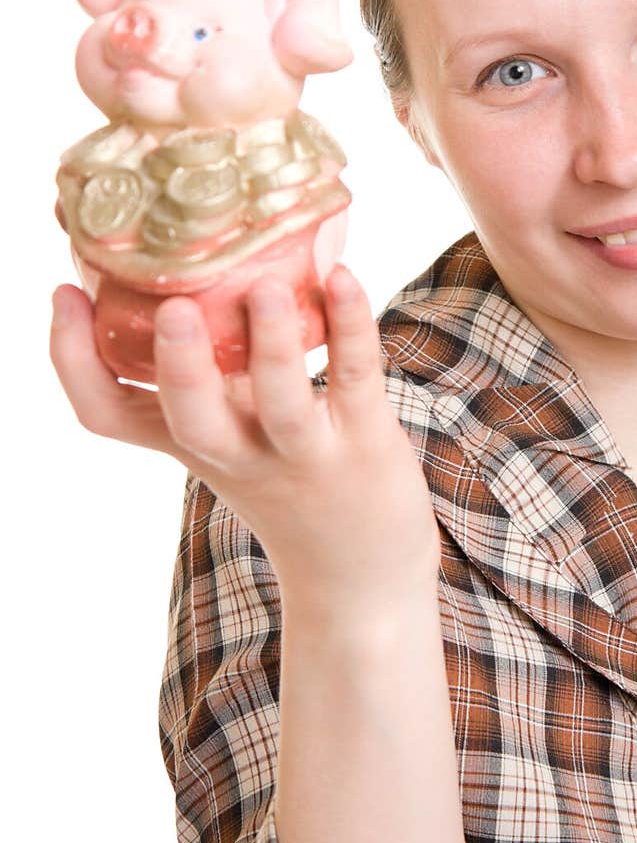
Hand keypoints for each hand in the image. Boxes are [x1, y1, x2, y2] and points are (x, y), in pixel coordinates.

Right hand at [49, 267, 441, 620]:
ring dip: (272, 343)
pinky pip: (355, 377)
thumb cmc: (284, 480)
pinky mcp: (365, 439)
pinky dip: (350, 325)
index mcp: (191, 440)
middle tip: (170, 310)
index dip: (74, 359)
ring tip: (266, 286)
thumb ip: (204, 373)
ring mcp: (304, 451)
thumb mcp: (226, 435)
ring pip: (281, 402)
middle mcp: (237, 452)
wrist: (358, 571)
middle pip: (189, 420)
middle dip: (177, 365)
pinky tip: (342, 277)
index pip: (107, 414)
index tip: (64, 294)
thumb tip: (178, 270)